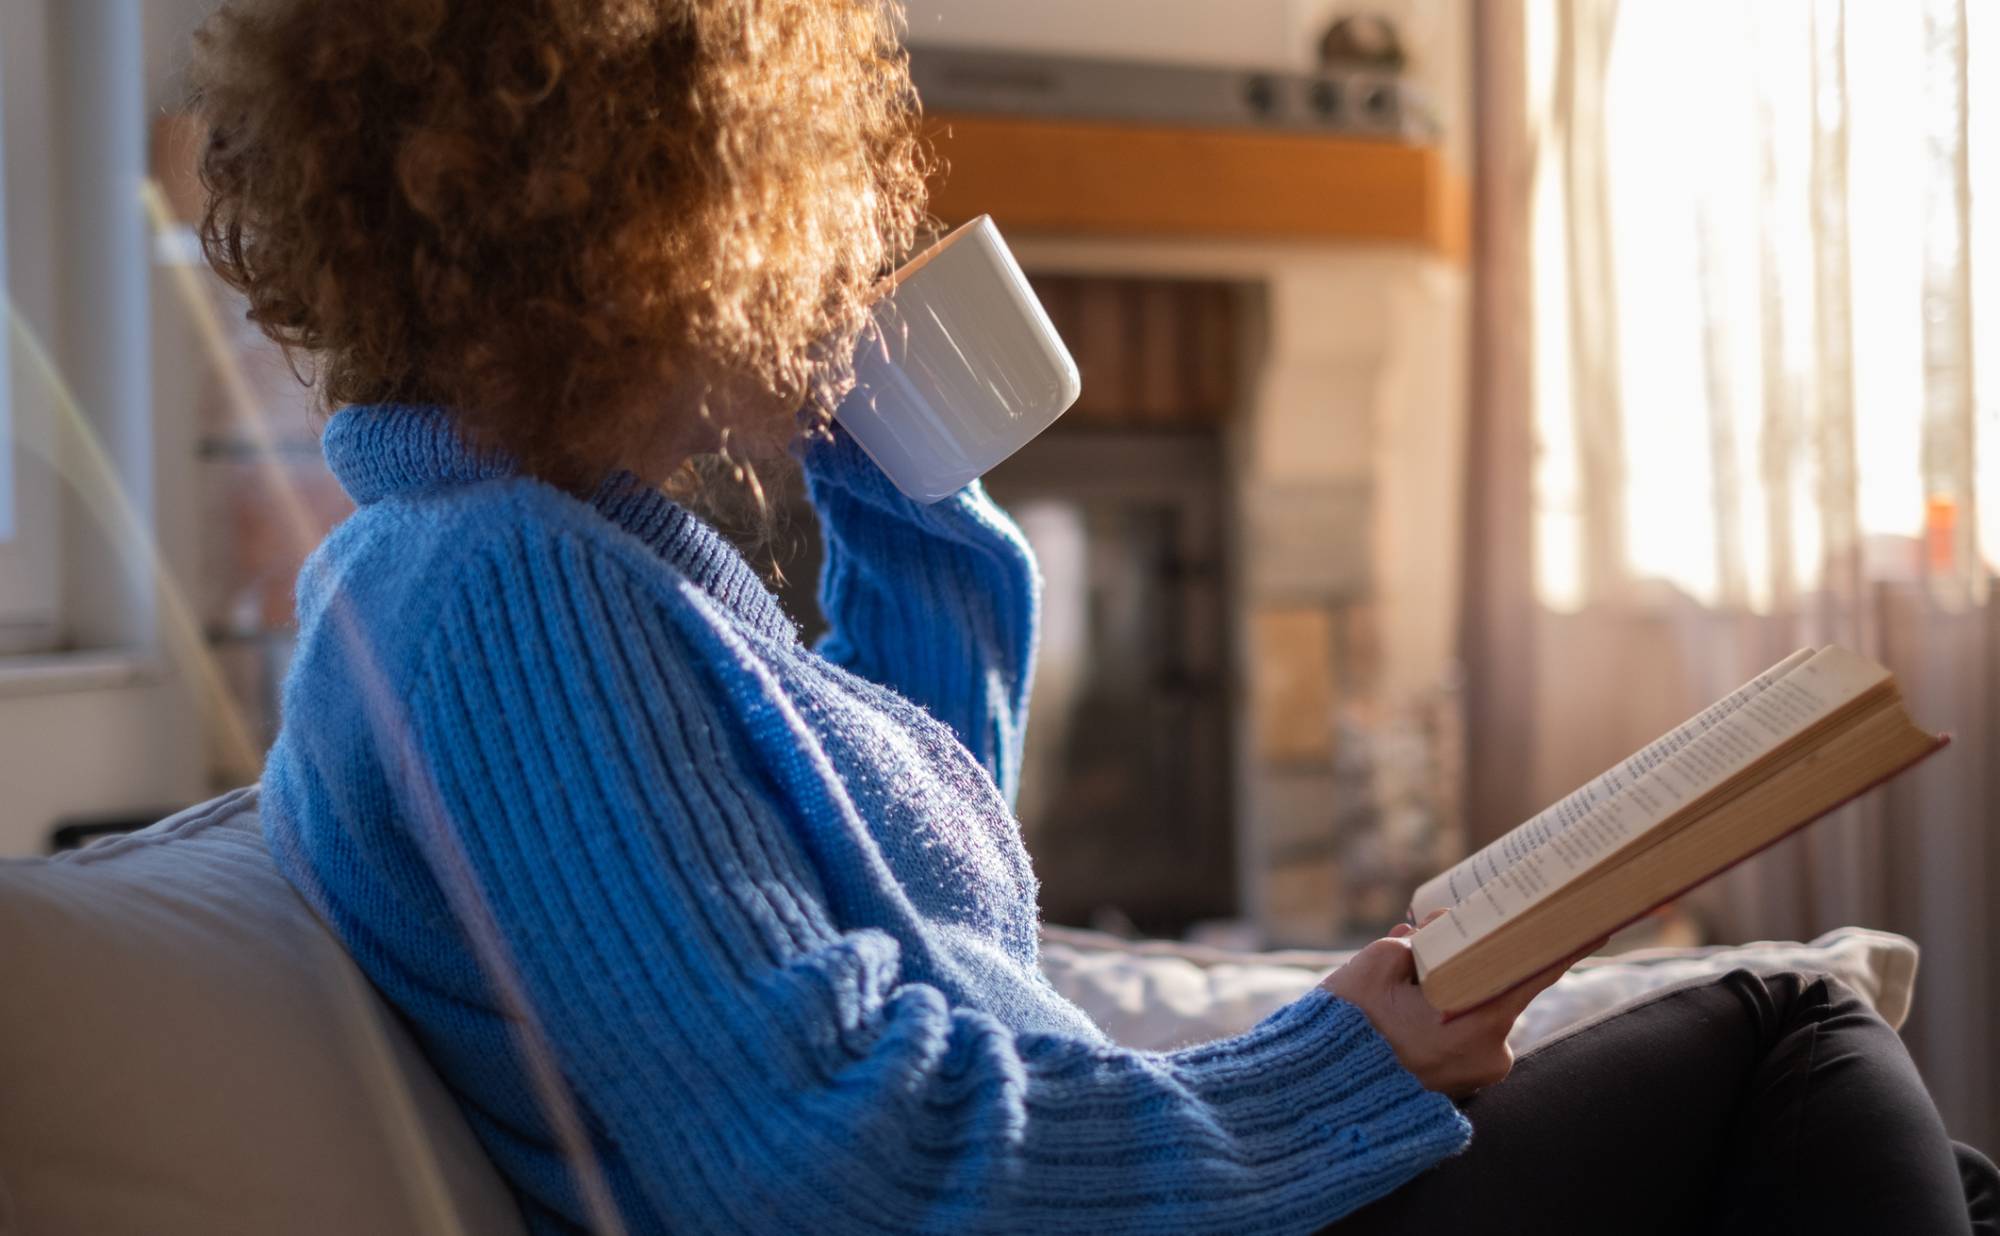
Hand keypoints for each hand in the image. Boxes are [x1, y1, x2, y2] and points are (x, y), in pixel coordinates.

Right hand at [1321, 911, 1604, 1098]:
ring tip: (1398, 990)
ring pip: (1476, 1012)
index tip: (1597, 923)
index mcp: (1479, 1022)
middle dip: (1470, 961)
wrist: (1323, 1098)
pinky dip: (1442, 1017)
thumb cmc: (1347, 1031)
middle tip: (1427, 945)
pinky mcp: (1462, 1084)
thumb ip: (1416, 939)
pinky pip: (1463, 1035)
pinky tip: (1402, 1014)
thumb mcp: (1375, 965)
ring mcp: (1479, 1073)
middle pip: (1498, 988)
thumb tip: (1437, 927)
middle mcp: (1491, 1053)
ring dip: (1451, 991)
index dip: (1565, 945)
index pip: (1535, 973)